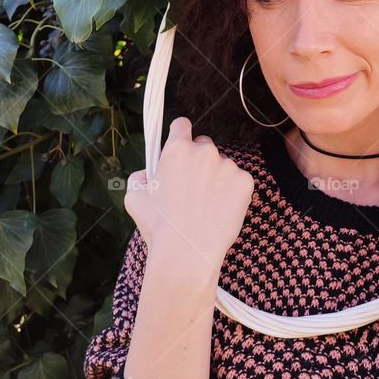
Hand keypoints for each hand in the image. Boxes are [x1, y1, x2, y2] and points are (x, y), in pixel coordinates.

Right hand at [124, 117, 255, 273]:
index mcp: (177, 149)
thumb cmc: (158, 227)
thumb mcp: (134, 197)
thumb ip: (140, 176)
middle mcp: (205, 151)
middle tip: (191, 188)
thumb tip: (149, 172)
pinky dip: (231, 192)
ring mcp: (228, 165)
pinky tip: (219, 210)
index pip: (181, 125)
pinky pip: (237, 181)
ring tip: (205, 207)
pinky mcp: (245, 182)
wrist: (188, 252)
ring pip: (221, 166)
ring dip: (215, 178)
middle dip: (198, 161)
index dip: (179, 135)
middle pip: (203, 145)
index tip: (180, 146)